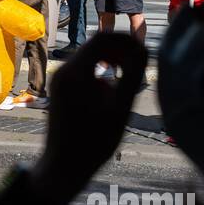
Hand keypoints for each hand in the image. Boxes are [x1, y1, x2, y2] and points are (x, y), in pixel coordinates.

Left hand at [31, 33, 146, 204]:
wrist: (64, 166)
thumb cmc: (94, 141)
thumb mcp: (120, 107)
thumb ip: (133, 75)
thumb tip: (143, 48)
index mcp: (75, 72)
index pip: (102, 38)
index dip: (126, 39)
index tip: (144, 49)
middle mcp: (62, 71)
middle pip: (94, 46)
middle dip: (119, 51)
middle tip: (139, 66)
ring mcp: (59, 80)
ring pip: (89, 58)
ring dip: (110, 63)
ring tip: (126, 81)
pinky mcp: (60, 89)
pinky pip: (83, 71)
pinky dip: (99, 73)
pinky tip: (111, 93)